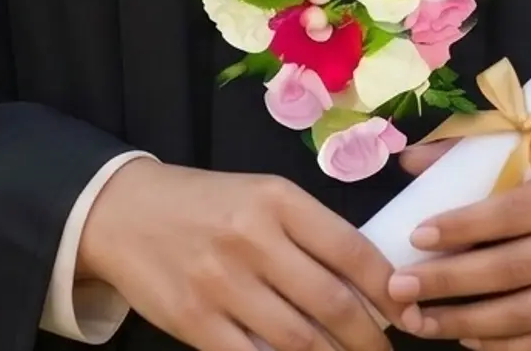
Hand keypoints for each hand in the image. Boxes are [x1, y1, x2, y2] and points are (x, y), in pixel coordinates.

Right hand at [79, 160, 408, 350]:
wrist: (123, 212)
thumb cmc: (205, 203)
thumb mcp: (261, 195)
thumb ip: (310, 231)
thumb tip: (371, 280)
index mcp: (277, 200)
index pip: (350, 249)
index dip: (388, 289)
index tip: (408, 310)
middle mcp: (252, 239)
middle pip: (331, 302)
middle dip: (369, 337)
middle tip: (386, 350)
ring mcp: (221, 283)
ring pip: (298, 339)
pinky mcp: (194, 321)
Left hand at [387, 151, 530, 350]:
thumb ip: (477, 156)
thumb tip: (410, 163)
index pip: (516, 211)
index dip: (464, 226)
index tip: (417, 236)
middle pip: (516, 269)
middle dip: (451, 281)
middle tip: (401, 286)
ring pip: (530, 314)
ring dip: (468, 322)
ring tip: (422, 319)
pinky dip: (505, 346)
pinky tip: (467, 338)